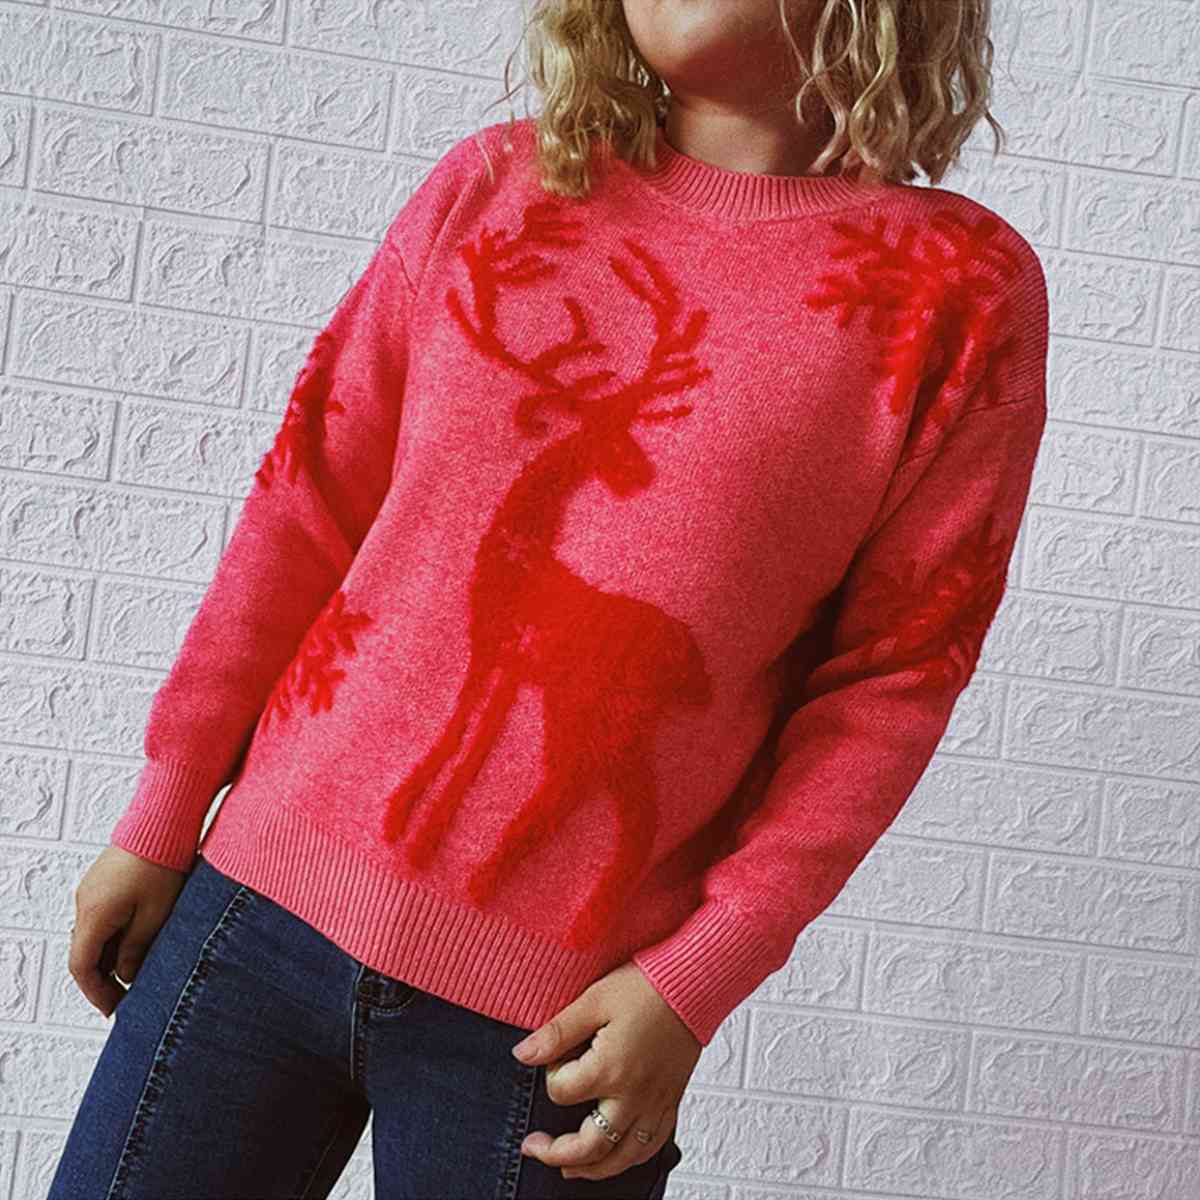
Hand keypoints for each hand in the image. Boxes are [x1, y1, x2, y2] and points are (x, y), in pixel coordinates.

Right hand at [70, 845, 189, 1016]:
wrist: (162, 820)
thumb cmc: (162, 863)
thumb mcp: (155, 914)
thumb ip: (137, 948)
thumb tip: (126, 975)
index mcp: (94, 915)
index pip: (81, 967)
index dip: (96, 992)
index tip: (113, 1008)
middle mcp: (84, 902)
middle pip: (85, 952)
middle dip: (104, 977)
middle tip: (126, 995)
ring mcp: (91, 889)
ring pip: (94, 935)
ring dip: (111, 955)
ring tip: (137, 970)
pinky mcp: (103, 880)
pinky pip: (101, 916)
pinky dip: (114, 934)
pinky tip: (138, 939)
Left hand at [511, 960, 700, 1180]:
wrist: (693, 984)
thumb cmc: (647, 988)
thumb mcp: (593, 1000)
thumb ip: (557, 1033)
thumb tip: (523, 1055)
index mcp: (610, 1070)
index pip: (562, 1092)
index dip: (551, 1073)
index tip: (558, 1053)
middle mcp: (634, 1097)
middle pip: (589, 1146)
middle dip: (556, 1152)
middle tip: (533, 1147)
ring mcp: (655, 1103)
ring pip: (622, 1158)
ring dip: (592, 1169)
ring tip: (569, 1168)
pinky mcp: (671, 1101)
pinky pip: (653, 1146)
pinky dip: (631, 1159)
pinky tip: (618, 1155)